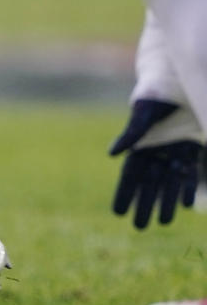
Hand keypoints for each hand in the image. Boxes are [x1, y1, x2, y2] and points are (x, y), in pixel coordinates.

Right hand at [110, 98, 205, 227]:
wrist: (182, 77)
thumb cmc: (158, 92)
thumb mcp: (144, 111)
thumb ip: (132, 133)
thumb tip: (112, 154)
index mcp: (140, 143)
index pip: (129, 175)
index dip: (124, 193)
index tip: (118, 213)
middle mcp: (156, 151)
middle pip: (149, 184)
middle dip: (144, 205)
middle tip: (139, 227)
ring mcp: (175, 151)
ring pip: (169, 183)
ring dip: (167, 202)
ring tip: (165, 223)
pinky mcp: (191, 149)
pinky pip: (188, 173)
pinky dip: (187, 188)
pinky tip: (187, 205)